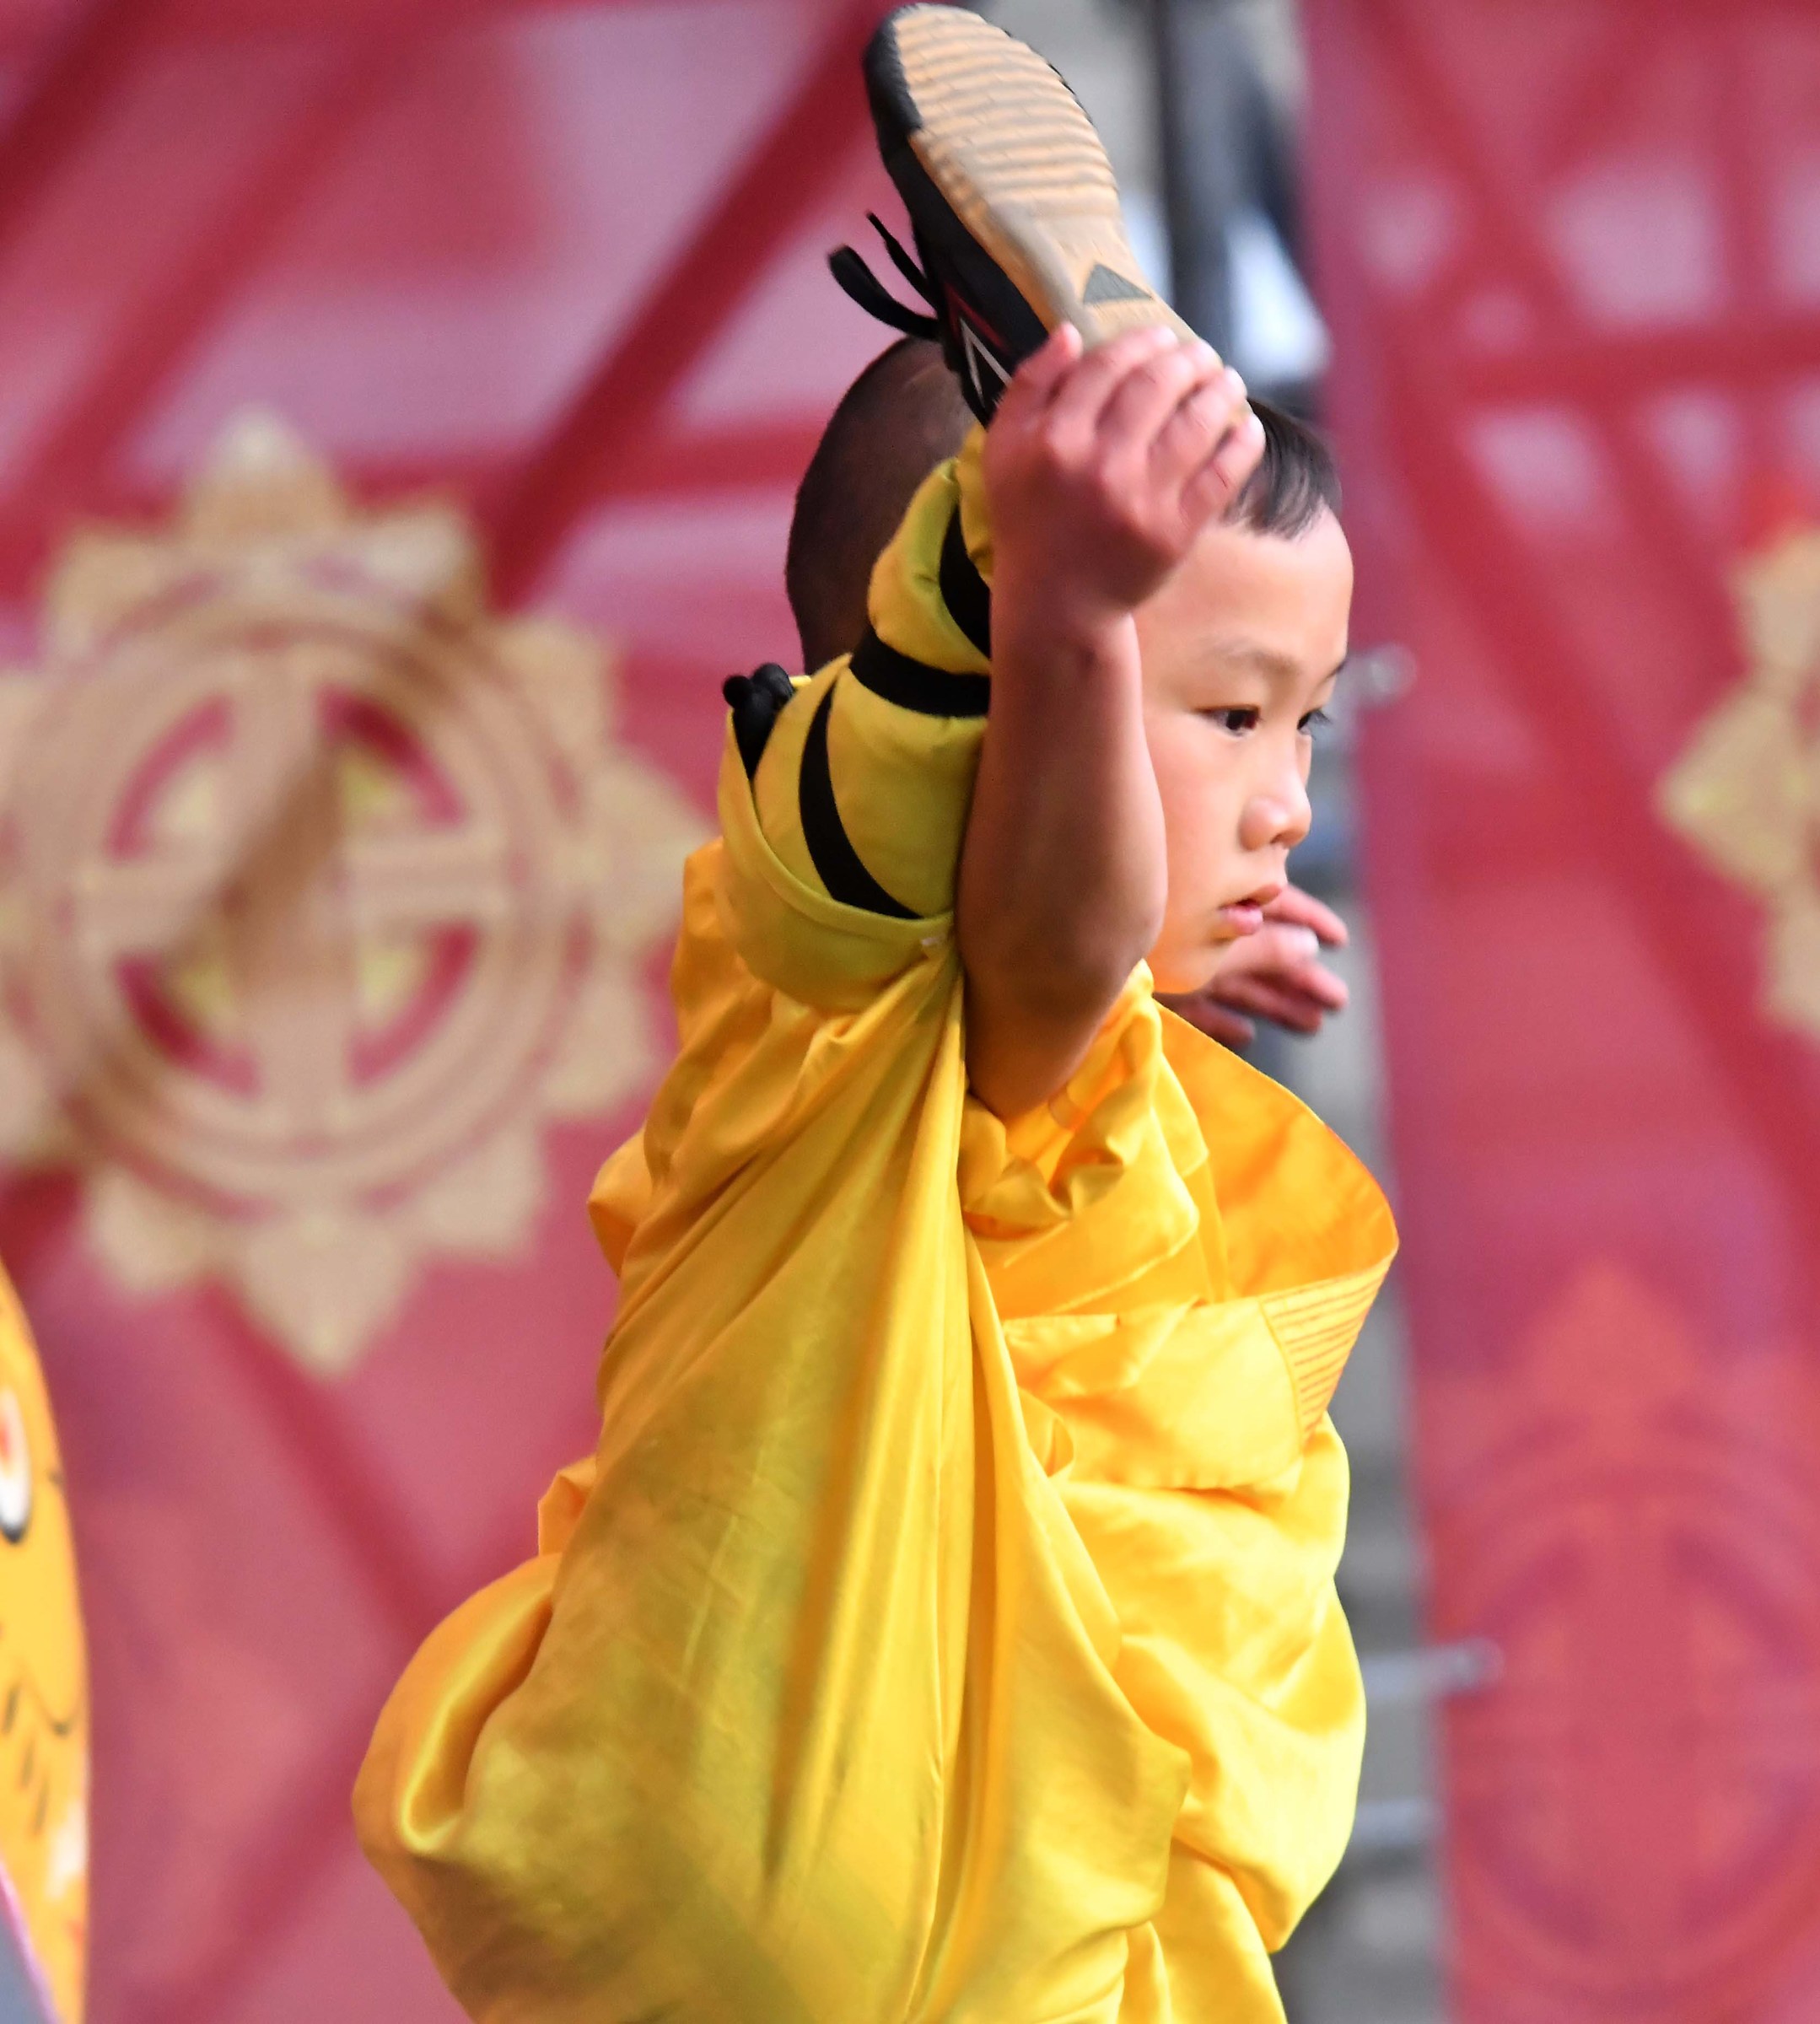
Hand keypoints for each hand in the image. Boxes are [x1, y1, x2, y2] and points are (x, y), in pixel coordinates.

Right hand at [984, 323, 1264, 634]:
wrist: (1056, 604)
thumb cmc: (1029, 518)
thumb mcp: (1002, 450)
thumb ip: (1028, 386)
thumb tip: (1071, 333)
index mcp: (1055, 441)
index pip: (1110, 366)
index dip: (1143, 342)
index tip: (1161, 337)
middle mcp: (1099, 467)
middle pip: (1159, 386)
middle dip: (1189, 359)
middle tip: (1202, 355)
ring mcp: (1142, 501)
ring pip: (1198, 423)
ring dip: (1221, 391)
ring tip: (1227, 381)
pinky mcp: (1175, 533)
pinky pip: (1222, 475)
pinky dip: (1243, 444)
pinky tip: (1247, 428)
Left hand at [1159, 886, 1349, 1048]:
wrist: (1087, 958)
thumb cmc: (1155, 942)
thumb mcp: (1222, 947)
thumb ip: (1267, 949)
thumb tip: (1311, 946)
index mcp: (1218, 904)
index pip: (1275, 906)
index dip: (1310, 920)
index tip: (1341, 939)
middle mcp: (1200, 931)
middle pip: (1259, 954)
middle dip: (1301, 977)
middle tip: (1340, 1000)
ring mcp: (1177, 963)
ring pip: (1235, 983)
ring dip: (1273, 1003)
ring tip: (1314, 1024)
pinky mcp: (1157, 994)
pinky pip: (1197, 1008)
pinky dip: (1222, 1020)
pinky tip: (1247, 1035)